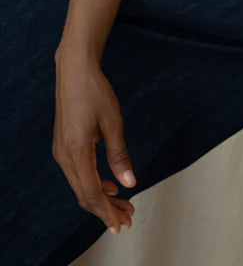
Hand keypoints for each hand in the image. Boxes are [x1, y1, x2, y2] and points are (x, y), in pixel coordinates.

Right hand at [52, 48, 136, 234]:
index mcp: (77, 152)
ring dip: (100, 198)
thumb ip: (119, 154)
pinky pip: (77, 174)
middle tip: (128, 218)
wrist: (74, 70)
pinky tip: (109, 184)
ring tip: (123, 204)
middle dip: (106, 210)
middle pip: (85, 195)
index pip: (91, 193)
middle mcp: (64, 156)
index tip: (122, 224)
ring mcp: (61, 152)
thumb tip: (129, 182)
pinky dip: (93, 183)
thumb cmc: (95, 92)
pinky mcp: (63, 146)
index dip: (107, 212)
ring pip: (80, 186)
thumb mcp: (113, 122)